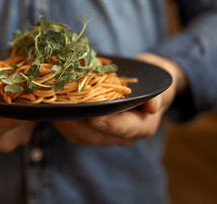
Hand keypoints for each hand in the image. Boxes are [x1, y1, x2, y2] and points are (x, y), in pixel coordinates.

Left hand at [53, 53, 185, 146]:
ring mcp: (107, 134)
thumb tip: (153, 106)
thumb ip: (160, 94)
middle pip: (98, 137)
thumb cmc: (154, 80)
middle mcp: (124, 135)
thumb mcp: (162, 82)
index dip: (109, 125)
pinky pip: (76, 131)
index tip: (93, 117)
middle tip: (63, 112)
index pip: (125, 129)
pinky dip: (65, 121)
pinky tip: (55, 109)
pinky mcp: (93, 129)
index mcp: (143, 125)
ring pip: (83, 136)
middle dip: (79, 125)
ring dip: (68, 124)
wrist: (146, 82)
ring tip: (54, 110)